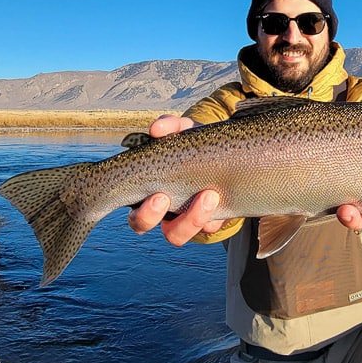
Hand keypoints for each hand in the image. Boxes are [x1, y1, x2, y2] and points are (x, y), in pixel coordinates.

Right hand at [126, 115, 225, 245]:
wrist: (227, 155)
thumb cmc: (195, 145)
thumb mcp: (184, 132)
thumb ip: (170, 126)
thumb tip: (156, 129)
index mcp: (147, 192)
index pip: (134, 214)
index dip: (142, 213)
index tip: (157, 196)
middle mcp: (160, 211)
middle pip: (143, 227)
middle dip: (151, 216)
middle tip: (164, 198)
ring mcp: (184, 219)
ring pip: (176, 236)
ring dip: (191, 219)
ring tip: (210, 195)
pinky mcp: (210, 221)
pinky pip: (209, 229)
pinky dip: (214, 217)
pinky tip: (223, 199)